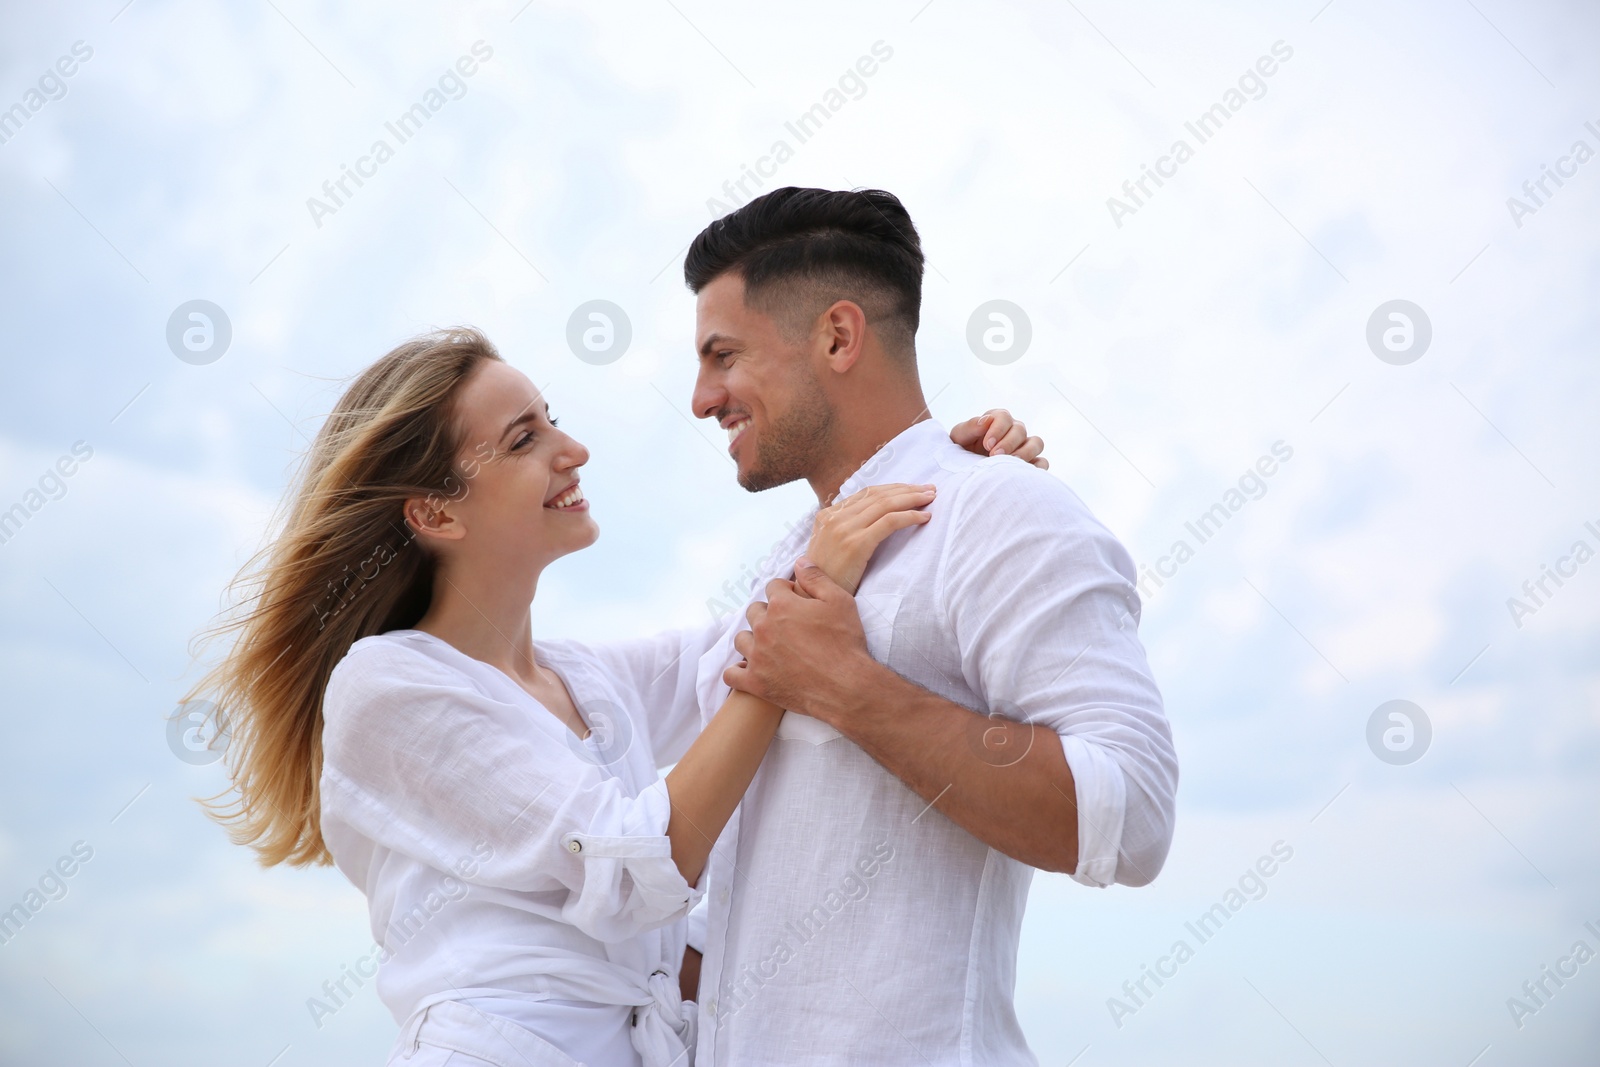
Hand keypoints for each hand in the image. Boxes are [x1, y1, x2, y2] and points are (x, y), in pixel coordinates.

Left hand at [724, 560, 875, 718]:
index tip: (797, 600)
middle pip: (754, 611)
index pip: (772, 586)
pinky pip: (732, 674)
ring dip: (752, 639)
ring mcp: (757, 656)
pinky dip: (738, 671)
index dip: (786, 591)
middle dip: (768, 614)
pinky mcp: (756, 682)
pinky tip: (749, 669)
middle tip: (787, 625)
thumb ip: (816, 578)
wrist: (845, 687)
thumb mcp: (839, 601)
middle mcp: (763, 628)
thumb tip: (799, 562)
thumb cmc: (844, 643)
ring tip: (769, 646)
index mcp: (781, 606)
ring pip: (741, 639)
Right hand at [807, 483, 934, 594]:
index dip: (893, 489)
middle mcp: (834, 517)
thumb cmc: (826, 579)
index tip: (913, 489)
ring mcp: (844, 529)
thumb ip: (845, 530)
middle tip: (929, 489)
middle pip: (878, 494)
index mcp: (827, 515)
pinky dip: (910, 516)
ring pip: (886, 504)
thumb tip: (873, 521)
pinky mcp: (856, 543)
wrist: (811, 599)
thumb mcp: (830, 547)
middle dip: (907, 489)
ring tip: (931, 498)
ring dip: (912, 499)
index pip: (867, 493)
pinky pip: (889, 522)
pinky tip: (924, 517)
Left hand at [949, 409, 1047, 468]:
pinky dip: (1038, 467)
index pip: (1004, 417)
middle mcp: (1013, 431)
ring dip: (1025, 452)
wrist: (964, 472)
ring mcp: (1024, 447)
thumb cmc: (961, 450)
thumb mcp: (959, 437)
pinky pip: (1042, 463)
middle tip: (994, 456)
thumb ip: (970, 427)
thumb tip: (986, 421)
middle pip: (1020, 430)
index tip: (987, 444)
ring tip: (1011, 463)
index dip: (997, 429)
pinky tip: (1023, 474)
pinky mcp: (1031, 464)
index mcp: (996, 421)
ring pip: (1036, 443)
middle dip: (1008, 442)